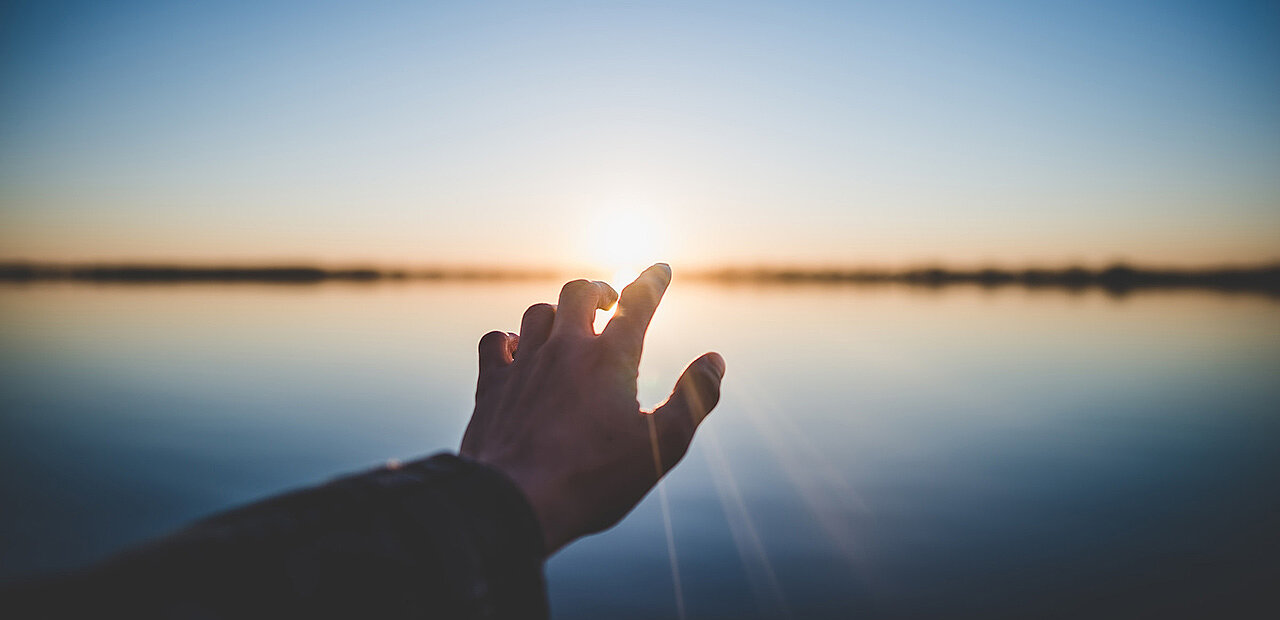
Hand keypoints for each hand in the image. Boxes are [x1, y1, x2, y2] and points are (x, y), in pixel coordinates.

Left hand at [460, 263, 724, 554]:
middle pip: (580, 292)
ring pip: (538, 313)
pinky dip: (509, 338)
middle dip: (599, 290)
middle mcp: (565, 349)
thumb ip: (694, 399)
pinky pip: (496, 341)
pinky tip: (517, 350)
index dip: (652, 280)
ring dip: (556, 312)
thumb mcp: (662, 446)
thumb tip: (715, 360)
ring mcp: (524, 364)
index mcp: (610, 358)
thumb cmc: (595, 479)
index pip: (637, 302)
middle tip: (609, 301)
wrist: (515, 502)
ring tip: (568, 326)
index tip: (660, 269)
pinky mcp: (492, 386)